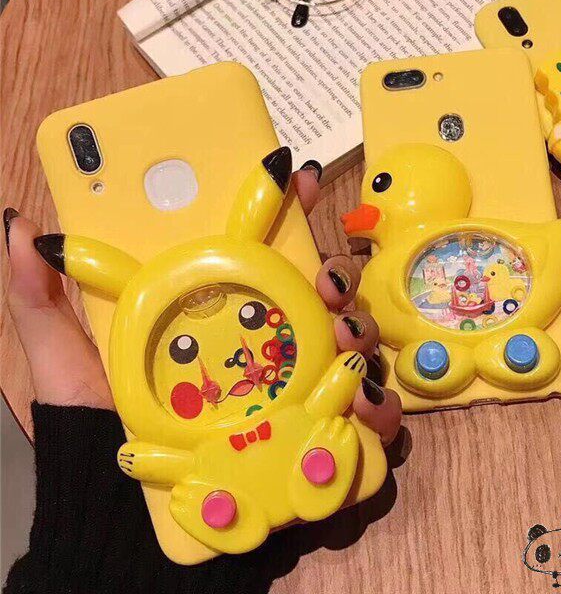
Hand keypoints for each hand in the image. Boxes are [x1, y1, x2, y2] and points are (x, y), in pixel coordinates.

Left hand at [3, 167, 400, 443]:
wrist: (124, 528)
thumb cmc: (100, 435)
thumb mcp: (65, 362)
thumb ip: (41, 297)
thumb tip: (22, 226)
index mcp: (218, 311)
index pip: (265, 249)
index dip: (290, 206)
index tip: (300, 178)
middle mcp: (268, 343)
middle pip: (324, 290)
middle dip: (338, 272)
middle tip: (325, 280)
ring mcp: (297, 388)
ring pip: (355, 342)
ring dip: (362, 331)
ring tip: (346, 342)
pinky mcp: (316, 437)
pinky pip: (365, 416)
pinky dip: (379, 408)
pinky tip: (364, 406)